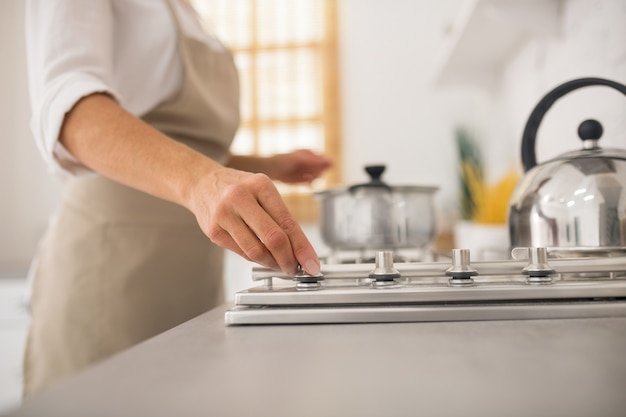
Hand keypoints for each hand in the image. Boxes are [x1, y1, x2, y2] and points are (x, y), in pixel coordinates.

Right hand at [188, 166, 320, 274]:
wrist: (202, 183)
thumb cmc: (239, 188)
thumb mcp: (263, 192)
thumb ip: (281, 218)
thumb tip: (300, 251)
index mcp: (260, 185)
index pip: (288, 223)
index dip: (302, 248)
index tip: (311, 263)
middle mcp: (241, 197)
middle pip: (273, 239)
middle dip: (289, 260)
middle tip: (295, 269)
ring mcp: (224, 214)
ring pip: (256, 251)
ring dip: (272, 263)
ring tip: (280, 264)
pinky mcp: (213, 231)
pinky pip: (241, 253)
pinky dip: (256, 259)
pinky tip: (261, 256)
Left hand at [266, 150, 331, 183]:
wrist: (271, 169)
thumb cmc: (284, 160)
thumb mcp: (300, 159)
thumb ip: (313, 160)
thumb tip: (328, 161)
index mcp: (310, 154)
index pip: (324, 159)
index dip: (325, 164)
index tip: (325, 168)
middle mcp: (309, 162)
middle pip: (321, 169)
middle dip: (318, 172)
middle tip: (313, 174)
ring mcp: (306, 171)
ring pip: (317, 176)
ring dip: (314, 178)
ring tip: (308, 178)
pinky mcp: (302, 179)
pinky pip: (310, 182)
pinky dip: (309, 183)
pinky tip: (306, 182)